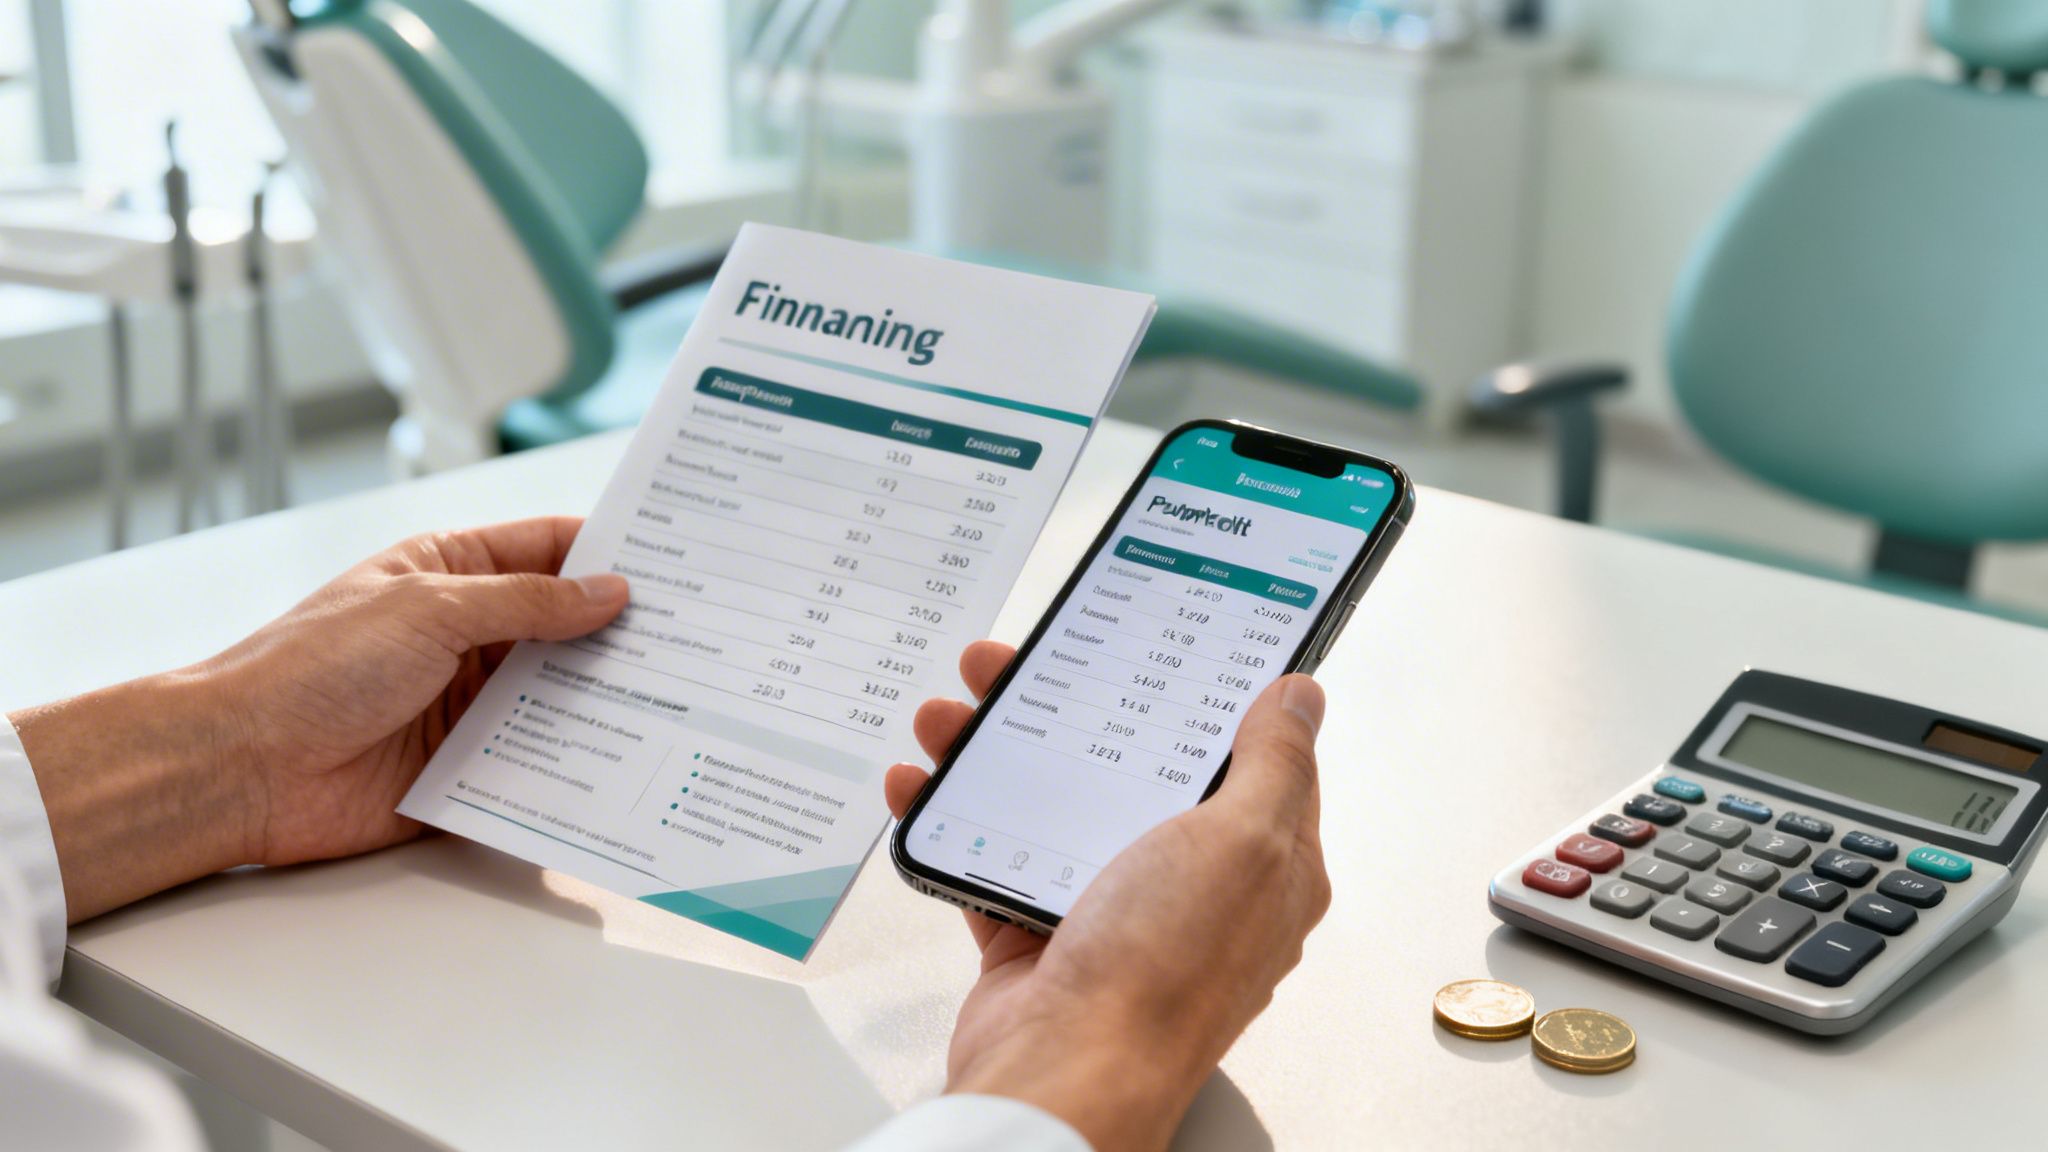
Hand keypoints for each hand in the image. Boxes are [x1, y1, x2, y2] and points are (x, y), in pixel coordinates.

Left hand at [13, 517, 628, 921]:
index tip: (675, 560)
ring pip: (557, 697)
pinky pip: (533, 763)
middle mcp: (464, 635)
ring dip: (603, 701)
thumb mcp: (432, 610)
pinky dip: (572, 765)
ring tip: (676, 700)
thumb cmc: (311, 668)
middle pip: (563, 626)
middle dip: (620, 632)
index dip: (608, 552)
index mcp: (450, 574)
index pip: (547, 549)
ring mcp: (465, 702)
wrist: (243, 767)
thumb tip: (608, 593)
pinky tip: (621, 764)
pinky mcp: (464, 768)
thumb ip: (528, 603)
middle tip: (694, 638)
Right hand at [884, 641, 1330, 1151]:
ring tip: (949, 716)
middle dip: (1068, 711)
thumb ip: (1274, 763)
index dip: (1200, 698)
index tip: (1157, 649)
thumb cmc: (1164, 974)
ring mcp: (1110, 913)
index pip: (1245, 760)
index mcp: (1261, 866)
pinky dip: (950, 820)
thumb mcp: (1243, 840)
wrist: (1066, 1073)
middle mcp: (1189, 889)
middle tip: (1013, 668)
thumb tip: (1301, 699)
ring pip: (1051, 806)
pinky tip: (922, 786)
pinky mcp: (1038, 939)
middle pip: (1128, 770)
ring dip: (993, 754)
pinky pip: (991, 862)